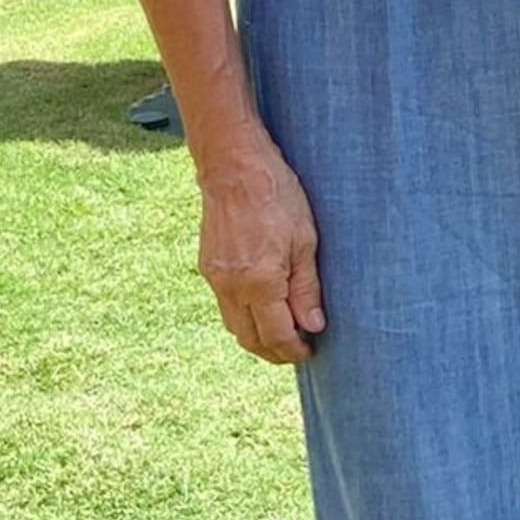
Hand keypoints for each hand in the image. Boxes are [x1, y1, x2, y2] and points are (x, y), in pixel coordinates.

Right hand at [195, 126, 324, 362]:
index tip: (309, 352)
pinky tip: (261, 309)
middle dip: (273, 352)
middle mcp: (232, 287)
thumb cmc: (277, 196)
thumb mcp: (305, 241)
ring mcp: (215, 278)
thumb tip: (312, 326)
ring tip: (281, 334)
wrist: (233, 166)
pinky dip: (243, 317)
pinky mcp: (207, 267)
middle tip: (296, 351)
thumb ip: (306, 288)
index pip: (276, 335)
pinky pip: (225, 306)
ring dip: (256, 338)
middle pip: (250, 339)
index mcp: (259, 282)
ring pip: (234, 326)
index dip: (293, 350)